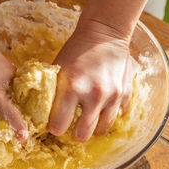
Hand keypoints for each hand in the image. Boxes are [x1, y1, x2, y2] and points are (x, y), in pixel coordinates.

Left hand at [48, 22, 133, 141]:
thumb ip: (53, 92)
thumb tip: (42, 112)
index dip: (55, 128)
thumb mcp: (57, 69)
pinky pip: (119, 116)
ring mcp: (112, 96)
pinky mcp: (126, 94)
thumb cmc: (76, 51)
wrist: (104, 33)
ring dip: (94, 127)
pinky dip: (111, 115)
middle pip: (83, 134)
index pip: (59, 126)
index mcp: (71, 88)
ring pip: (102, 129)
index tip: (55, 124)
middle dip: (76, 134)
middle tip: (73, 128)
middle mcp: (93, 95)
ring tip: (88, 119)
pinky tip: (103, 108)